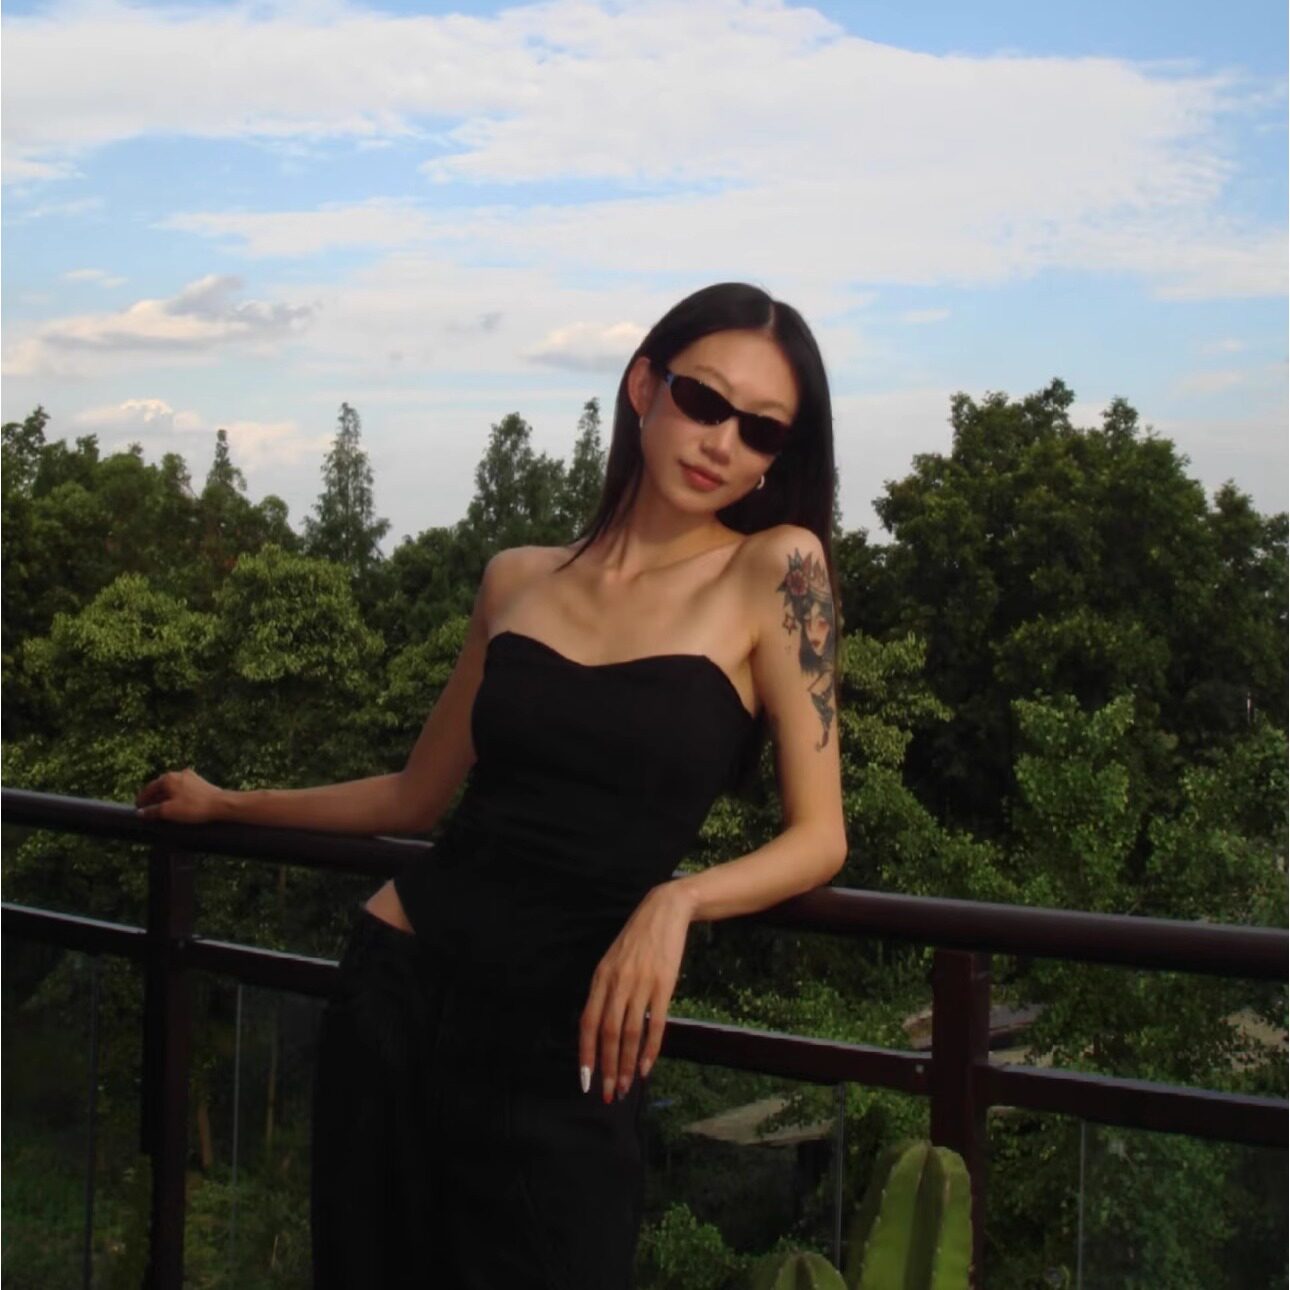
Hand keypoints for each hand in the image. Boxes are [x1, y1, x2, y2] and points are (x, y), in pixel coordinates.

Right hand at [135, 767, 224, 823]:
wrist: (221, 804)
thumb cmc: (194, 807)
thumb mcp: (168, 811)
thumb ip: (152, 811)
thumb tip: (140, 813)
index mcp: (168, 778)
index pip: (149, 788)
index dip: (142, 799)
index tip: (138, 808)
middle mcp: (179, 774)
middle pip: (161, 787)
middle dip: (153, 798)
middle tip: (148, 810)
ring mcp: (191, 777)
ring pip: (172, 788)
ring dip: (165, 798)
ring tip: (161, 810)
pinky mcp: (200, 783)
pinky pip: (182, 789)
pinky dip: (176, 797)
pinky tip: (177, 806)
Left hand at [579, 882, 693, 1103]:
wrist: (665, 911)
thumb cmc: (638, 937)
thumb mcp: (613, 959)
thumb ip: (606, 989)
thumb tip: (600, 1026)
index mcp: (600, 977)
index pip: (587, 1023)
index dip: (586, 1054)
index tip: (586, 1081)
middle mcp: (617, 983)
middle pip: (608, 1034)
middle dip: (607, 1069)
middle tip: (609, 1095)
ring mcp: (640, 984)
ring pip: (630, 1033)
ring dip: (627, 1065)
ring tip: (627, 1088)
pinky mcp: (663, 985)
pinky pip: (655, 1024)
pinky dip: (650, 1049)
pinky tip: (648, 1067)